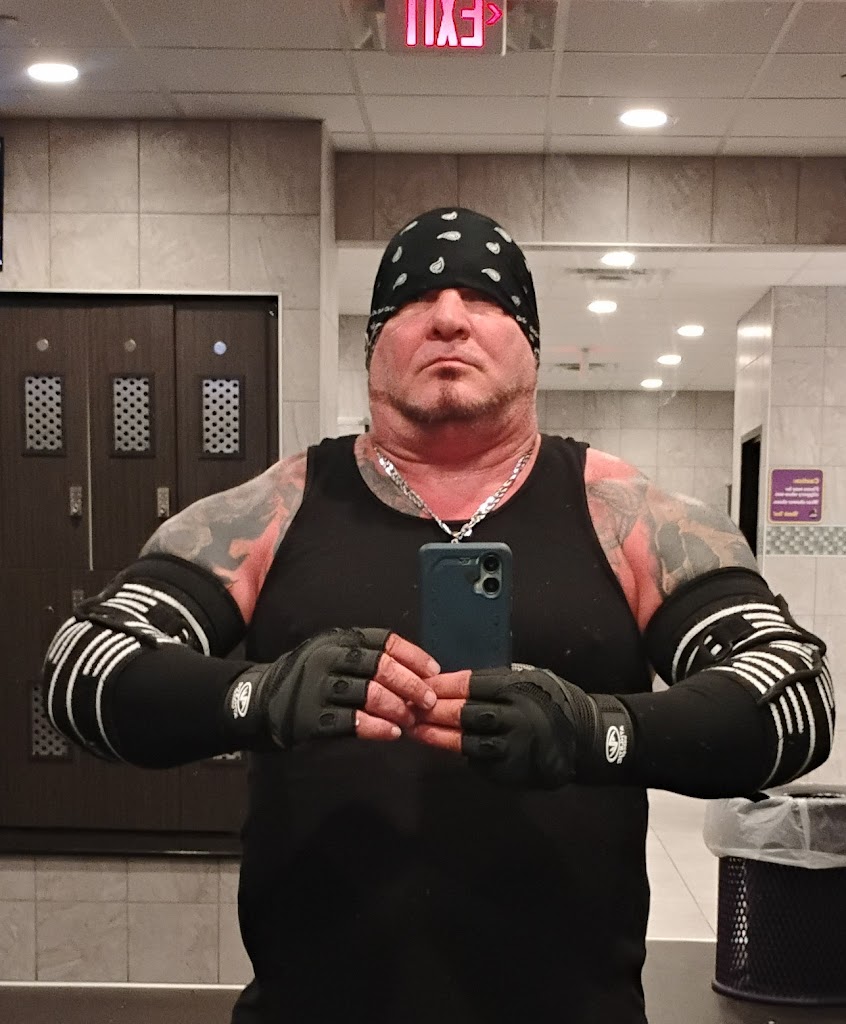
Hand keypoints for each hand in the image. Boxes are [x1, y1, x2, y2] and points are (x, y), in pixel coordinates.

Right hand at [226, 628, 438, 749]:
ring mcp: (318, 687)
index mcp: (339, 641)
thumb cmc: (308, 678)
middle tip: (427, 700)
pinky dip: (375, 727)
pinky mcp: (310, 716)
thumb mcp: (332, 654)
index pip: (384, 641)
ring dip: (396, 708)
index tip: (433, 671)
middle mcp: (329, 658)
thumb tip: (415, 672)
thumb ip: (365, 657)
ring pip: (368, 694)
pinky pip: (350, 721)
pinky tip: (390, 733)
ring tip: (410, 720)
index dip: (412, 656)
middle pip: (379, 667)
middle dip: (410, 684)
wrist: (259, 700)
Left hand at [408, 665, 633, 787]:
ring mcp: (513, 747)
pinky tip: (438, 743)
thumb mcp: (528, 678)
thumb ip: (494, 682)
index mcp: (518, 688)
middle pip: (465, 713)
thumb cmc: (552, 701)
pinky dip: (458, 750)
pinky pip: (478, 759)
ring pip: (466, 740)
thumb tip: (451, 682)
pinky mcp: (510, 770)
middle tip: (409, 707)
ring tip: (414, 730)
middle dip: (433, 710)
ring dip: (436, 736)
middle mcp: (515, 717)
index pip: (471, 684)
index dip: (443, 685)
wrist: (583, 740)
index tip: (422, 684)